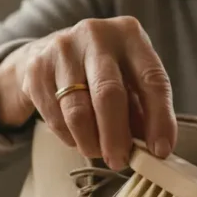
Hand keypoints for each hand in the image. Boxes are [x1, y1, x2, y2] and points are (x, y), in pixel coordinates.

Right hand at [0, 17, 176, 170]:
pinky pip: (55, 117)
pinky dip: (69, 137)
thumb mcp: (130, 79)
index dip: (159, 119)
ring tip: (97, 152)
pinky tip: (77, 136)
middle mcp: (96, 36)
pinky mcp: (37, 69)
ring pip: (77, 111)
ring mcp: (62, 50)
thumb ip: (143, 110)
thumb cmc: (103, 71)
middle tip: (120, 161)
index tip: (160, 151)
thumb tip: (153, 150)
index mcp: (130, 35)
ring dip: (90, 142)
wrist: (51, 51)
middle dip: (116, 137)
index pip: (152, 80)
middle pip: (108, 94)